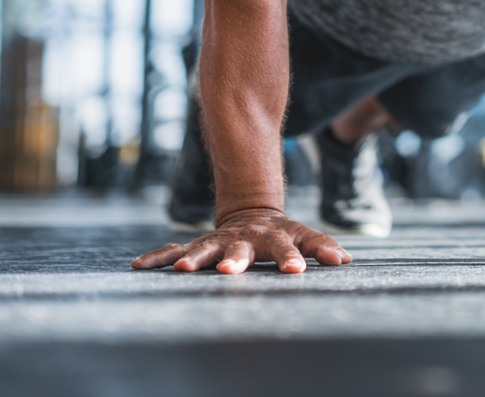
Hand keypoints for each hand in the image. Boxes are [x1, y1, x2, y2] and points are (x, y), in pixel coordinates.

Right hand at [131, 208, 351, 273]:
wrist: (251, 212)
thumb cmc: (283, 233)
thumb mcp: (304, 236)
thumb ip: (322, 247)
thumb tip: (346, 260)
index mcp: (278, 235)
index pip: (291, 245)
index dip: (295, 257)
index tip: (298, 272)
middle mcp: (248, 236)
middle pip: (246, 248)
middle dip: (238, 260)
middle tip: (230, 272)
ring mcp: (221, 240)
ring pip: (207, 248)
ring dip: (194, 259)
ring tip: (181, 270)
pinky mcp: (198, 245)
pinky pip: (174, 250)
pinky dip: (158, 258)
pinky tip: (138, 266)